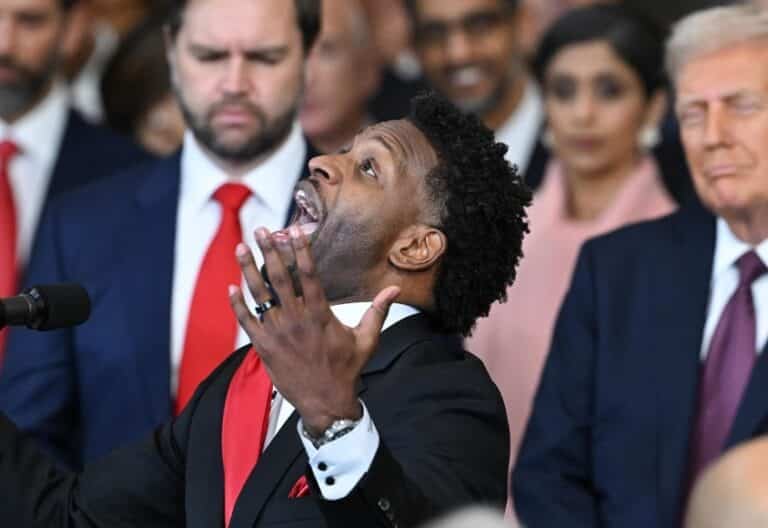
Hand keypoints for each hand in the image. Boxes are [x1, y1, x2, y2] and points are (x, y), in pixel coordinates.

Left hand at [229, 225, 399, 435]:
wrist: (325, 403)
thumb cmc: (347, 370)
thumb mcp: (367, 339)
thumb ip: (378, 311)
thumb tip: (395, 289)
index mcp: (320, 314)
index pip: (308, 274)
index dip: (300, 250)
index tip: (293, 231)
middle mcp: (296, 319)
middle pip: (279, 278)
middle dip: (269, 251)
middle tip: (261, 231)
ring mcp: (277, 333)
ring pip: (259, 295)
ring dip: (248, 270)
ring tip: (241, 248)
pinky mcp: (264, 347)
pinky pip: (246, 321)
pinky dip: (238, 304)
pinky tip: (231, 287)